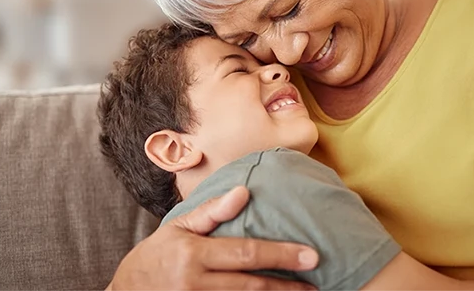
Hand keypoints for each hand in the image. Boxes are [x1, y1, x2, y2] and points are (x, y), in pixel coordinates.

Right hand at [107, 186, 319, 290]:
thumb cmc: (156, 256)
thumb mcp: (178, 228)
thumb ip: (211, 212)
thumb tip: (244, 191)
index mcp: (193, 255)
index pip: (245, 254)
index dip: (280, 255)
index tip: (310, 255)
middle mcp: (196, 283)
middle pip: (251, 285)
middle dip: (288, 284)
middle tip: (317, 282)